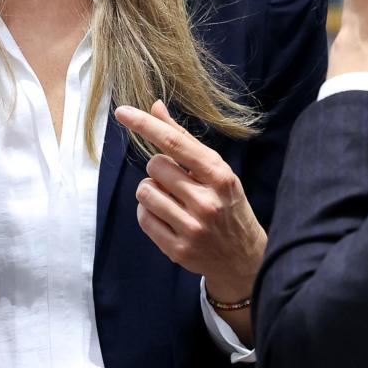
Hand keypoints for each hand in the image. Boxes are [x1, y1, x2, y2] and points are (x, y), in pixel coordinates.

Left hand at [117, 101, 265, 304]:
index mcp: (220, 176)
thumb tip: (155, 107)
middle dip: (159, 170)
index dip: (145, 125)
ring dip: (152, 191)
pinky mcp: (178, 250)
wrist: (245, 259)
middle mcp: (207, 201)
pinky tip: (167, 217)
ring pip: (145, 191)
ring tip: (172, 200)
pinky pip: (143, 217)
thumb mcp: (216, 171)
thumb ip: (184, 140)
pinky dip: (149, 212)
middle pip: (155, 166)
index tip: (122, 112)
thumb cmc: (227, 205)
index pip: (174, 143)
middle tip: (177, 182)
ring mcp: (192, 227)